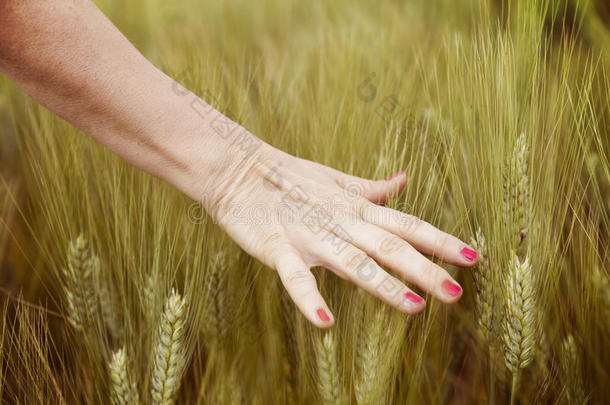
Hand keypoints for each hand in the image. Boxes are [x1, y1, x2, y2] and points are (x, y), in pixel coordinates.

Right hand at [197, 136, 478, 327]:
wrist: (239, 169)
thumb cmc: (289, 178)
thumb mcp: (337, 181)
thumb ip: (372, 189)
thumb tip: (404, 179)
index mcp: (355, 208)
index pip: (405, 224)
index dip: (439, 240)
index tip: (471, 257)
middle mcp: (340, 222)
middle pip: (389, 246)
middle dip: (424, 269)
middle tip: (457, 293)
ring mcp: (310, 235)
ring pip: (352, 262)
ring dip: (384, 285)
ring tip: (415, 308)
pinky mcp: (278, 247)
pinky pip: (295, 276)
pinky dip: (309, 298)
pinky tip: (326, 323)